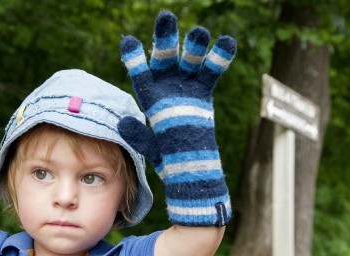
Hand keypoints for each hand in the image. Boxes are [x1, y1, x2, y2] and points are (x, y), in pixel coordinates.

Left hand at [117, 11, 235, 225]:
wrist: (189, 165)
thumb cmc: (167, 155)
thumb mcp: (150, 146)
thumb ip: (138, 135)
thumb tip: (122, 123)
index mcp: (150, 95)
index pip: (140, 73)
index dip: (135, 58)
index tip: (128, 42)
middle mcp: (167, 86)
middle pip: (166, 58)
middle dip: (166, 39)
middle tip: (166, 18)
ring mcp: (186, 87)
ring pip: (190, 61)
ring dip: (195, 47)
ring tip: (199, 31)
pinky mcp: (203, 92)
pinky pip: (212, 72)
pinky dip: (219, 58)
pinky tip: (227, 41)